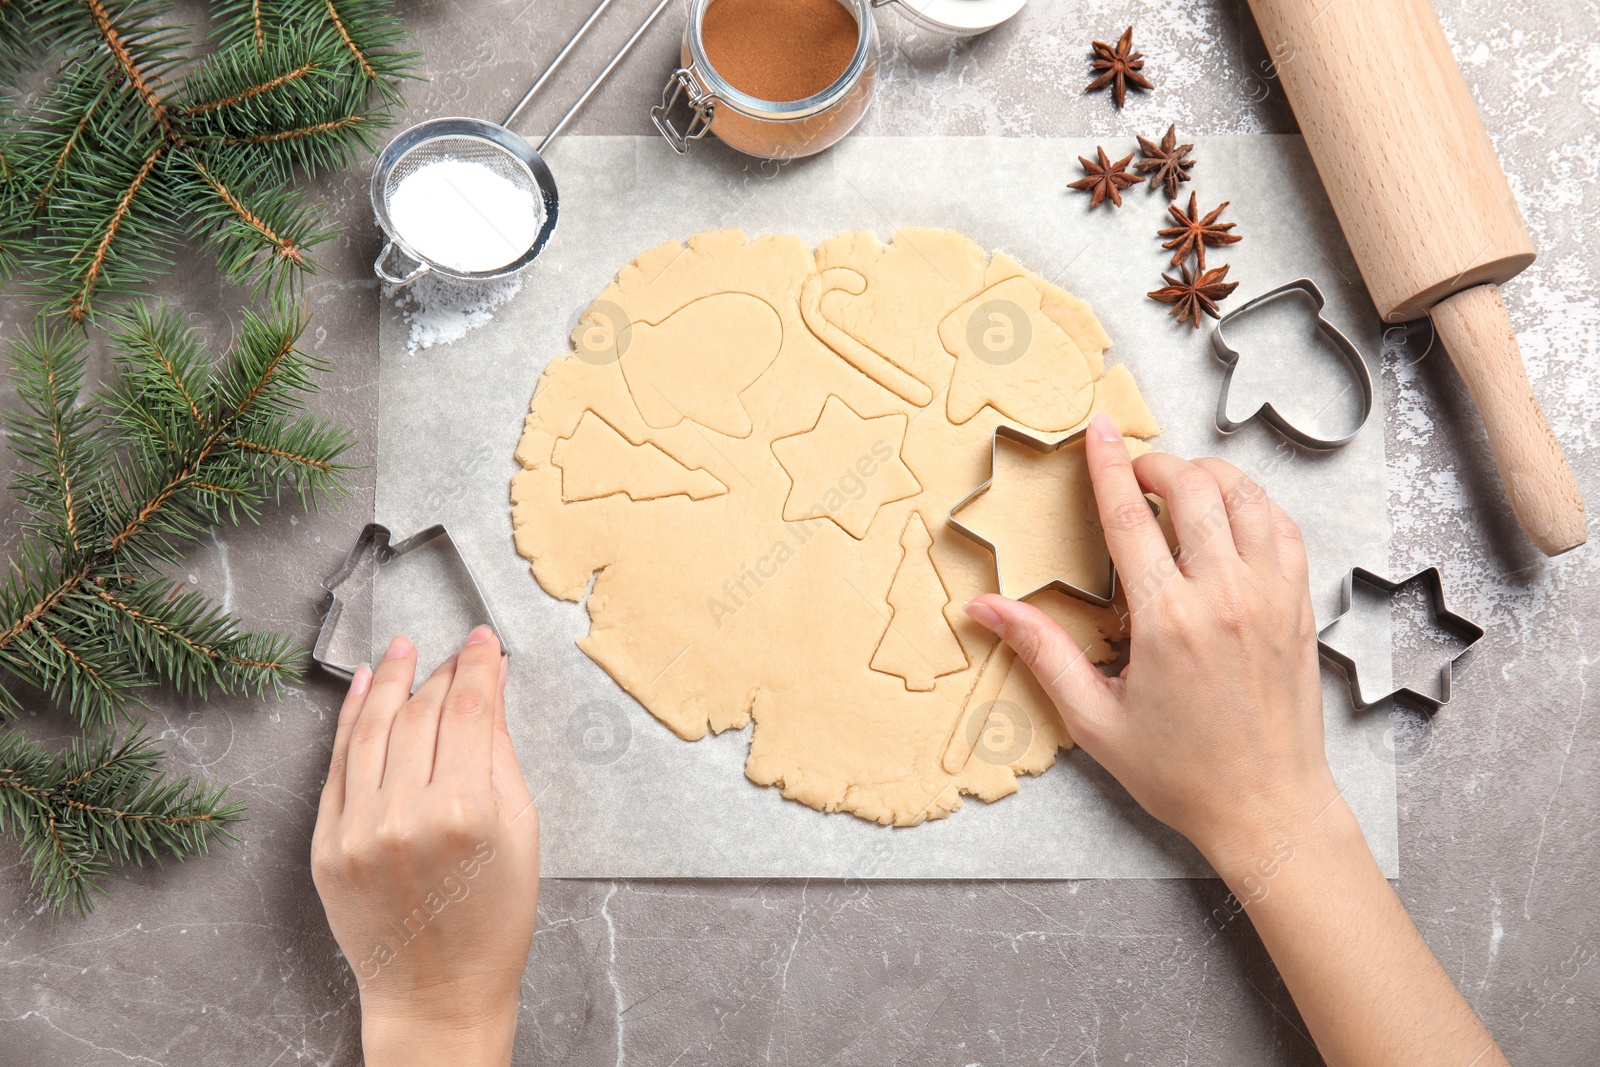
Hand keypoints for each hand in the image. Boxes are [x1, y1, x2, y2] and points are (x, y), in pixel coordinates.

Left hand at [311, 626, 538, 1066]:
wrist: (437, 992)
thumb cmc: (494, 919)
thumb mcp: (521, 831)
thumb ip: (500, 752)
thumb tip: (488, 686)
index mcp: (467, 813)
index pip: (469, 712)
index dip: (477, 666)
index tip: (482, 641)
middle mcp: (405, 816)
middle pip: (420, 715)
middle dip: (440, 673)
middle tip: (453, 652)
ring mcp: (358, 831)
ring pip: (370, 730)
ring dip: (387, 681)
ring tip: (400, 649)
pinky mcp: (326, 846)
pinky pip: (337, 766)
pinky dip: (348, 721)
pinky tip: (362, 688)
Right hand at [965, 412, 1337, 873]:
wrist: (1267, 808)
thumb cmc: (1181, 773)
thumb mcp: (1094, 719)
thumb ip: (1041, 652)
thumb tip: (984, 609)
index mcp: (1168, 621)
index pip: (1131, 518)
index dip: (1109, 465)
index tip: (1098, 429)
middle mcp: (1224, 597)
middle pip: (1193, 489)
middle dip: (1158, 463)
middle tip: (1134, 469)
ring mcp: (1270, 597)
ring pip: (1246, 497)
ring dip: (1209, 476)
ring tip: (1180, 485)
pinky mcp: (1299, 607)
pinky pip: (1283, 528)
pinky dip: (1255, 504)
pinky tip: (1231, 514)